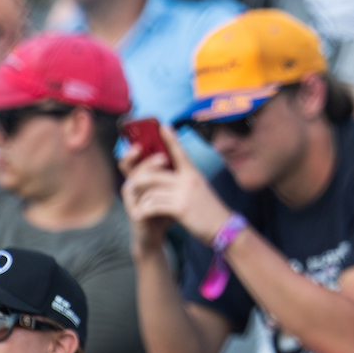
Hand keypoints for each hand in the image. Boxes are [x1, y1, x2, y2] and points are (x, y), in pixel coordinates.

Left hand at [121, 124, 231, 255]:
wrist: (223, 227)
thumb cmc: (209, 209)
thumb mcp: (200, 188)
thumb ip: (184, 180)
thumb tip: (167, 174)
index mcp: (193, 173)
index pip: (180, 152)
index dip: (171, 138)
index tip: (164, 126)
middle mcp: (188, 180)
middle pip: (154, 173)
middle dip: (139, 180)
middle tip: (131, 186)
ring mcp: (184, 193)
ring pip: (151, 191)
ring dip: (141, 201)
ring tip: (138, 208)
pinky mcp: (180, 208)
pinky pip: (154, 205)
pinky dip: (144, 211)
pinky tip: (140, 215)